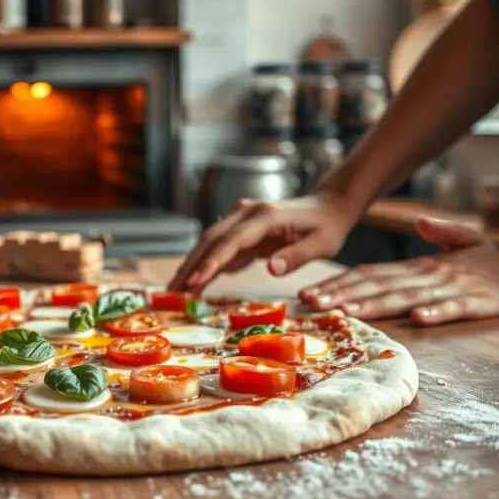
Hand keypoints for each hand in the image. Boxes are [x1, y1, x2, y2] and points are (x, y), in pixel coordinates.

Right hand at [169, 192, 360, 292]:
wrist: (326, 206)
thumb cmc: (327, 226)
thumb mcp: (322, 243)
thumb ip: (297, 255)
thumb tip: (272, 269)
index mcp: (264, 216)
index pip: (231, 240)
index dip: (212, 262)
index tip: (194, 282)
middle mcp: (246, 213)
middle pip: (210, 240)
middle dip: (190, 266)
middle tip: (171, 293)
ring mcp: (240, 220)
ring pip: (208, 243)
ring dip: (191, 266)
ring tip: (174, 292)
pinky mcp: (240, 231)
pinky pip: (217, 248)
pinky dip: (203, 265)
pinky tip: (192, 284)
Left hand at [299, 217, 498, 324]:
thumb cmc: (486, 266)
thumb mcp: (465, 241)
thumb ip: (438, 232)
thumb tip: (420, 220)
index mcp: (418, 267)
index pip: (371, 273)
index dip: (340, 282)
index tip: (311, 292)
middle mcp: (428, 277)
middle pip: (379, 285)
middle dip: (344, 294)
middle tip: (313, 304)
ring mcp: (451, 290)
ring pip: (407, 298)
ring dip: (376, 305)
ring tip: (348, 311)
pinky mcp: (477, 304)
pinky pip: (453, 309)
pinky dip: (436, 314)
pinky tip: (417, 320)